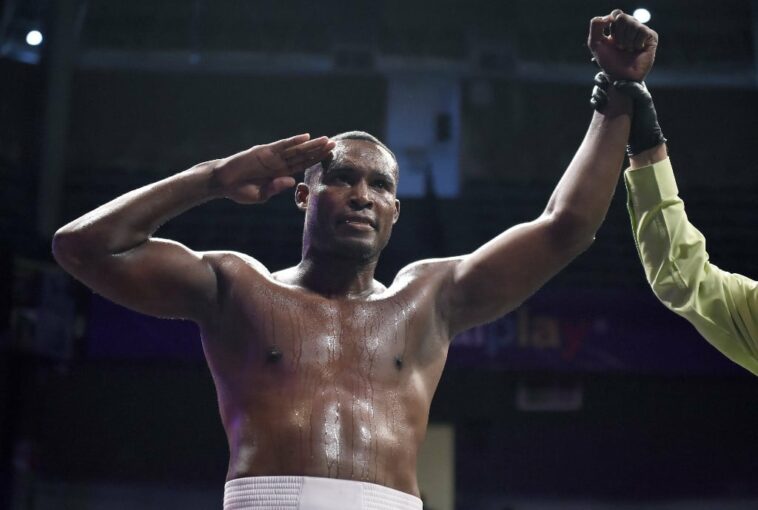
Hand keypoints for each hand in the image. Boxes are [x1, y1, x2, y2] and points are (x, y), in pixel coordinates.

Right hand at [212, 134, 334, 203]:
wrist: (222, 183)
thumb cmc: (240, 191)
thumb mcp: (260, 196)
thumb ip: (275, 188)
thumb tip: (291, 181)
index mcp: (281, 174)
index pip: (303, 166)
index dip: (316, 161)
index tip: (330, 157)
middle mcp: (279, 163)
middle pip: (303, 155)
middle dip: (319, 150)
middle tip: (335, 144)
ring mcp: (272, 156)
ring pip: (296, 149)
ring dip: (311, 145)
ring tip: (326, 140)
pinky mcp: (263, 151)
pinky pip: (281, 146)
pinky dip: (293, 141)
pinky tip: (305, 137)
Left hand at [588, 9, 657, 81]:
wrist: (621, 76)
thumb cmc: (609, 62)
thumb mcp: (595, 44)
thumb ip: (595, 26)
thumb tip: (608, 16)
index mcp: (618, 26)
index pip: (616, 14)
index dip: (612, 27)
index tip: (611, 40)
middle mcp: (630, 27)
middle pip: (622, 17)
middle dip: (618, 34)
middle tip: (620, 47)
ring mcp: (641, 31)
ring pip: (633, 23)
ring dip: (626, 41)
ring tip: (628, 50)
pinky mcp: (651, 37)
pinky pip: (643, 31)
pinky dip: (636, 43)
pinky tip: (637, 50)